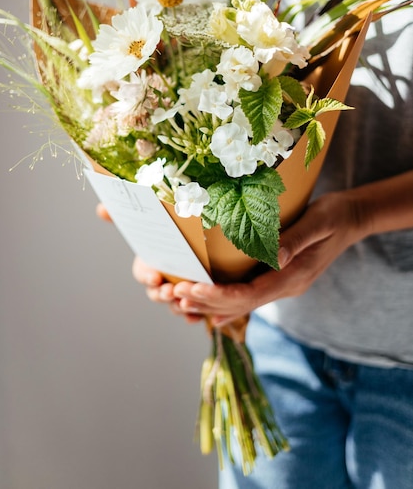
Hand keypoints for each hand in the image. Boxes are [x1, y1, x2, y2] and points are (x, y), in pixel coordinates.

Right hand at [96, 203, 201, 321]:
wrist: (195, 248)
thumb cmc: (167, 238)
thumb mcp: (150, 225)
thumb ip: (125, 219)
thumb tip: (100, 208)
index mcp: (149, 268)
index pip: (144, 274)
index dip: (147, 276)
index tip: (155, 276)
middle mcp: (161, 284)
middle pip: (158, 294)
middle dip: (162, 293)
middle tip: (170, 290)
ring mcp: (177, 295)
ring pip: (174, 305)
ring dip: (177, 306)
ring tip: (184, 302)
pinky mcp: (194, 301)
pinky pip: (191, 313)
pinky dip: (192, 317)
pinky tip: (196, 318)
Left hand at [171, 188, 366, 326]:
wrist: (351, 220)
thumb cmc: (334, 216)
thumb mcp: (319, 222)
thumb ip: (296, 239)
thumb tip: (274, 257)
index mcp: (294, 276)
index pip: (250, 294)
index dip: (219, 294)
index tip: (193, 289)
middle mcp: (287, 286)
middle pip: (241, 304)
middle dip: (207, 301)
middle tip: (176, 295)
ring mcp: (283, 285)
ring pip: (243, 303)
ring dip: (212, 304)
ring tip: (182, 302)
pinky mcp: (279, 278)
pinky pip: (250, 296)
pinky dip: (228, 304)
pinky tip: (210, 311)